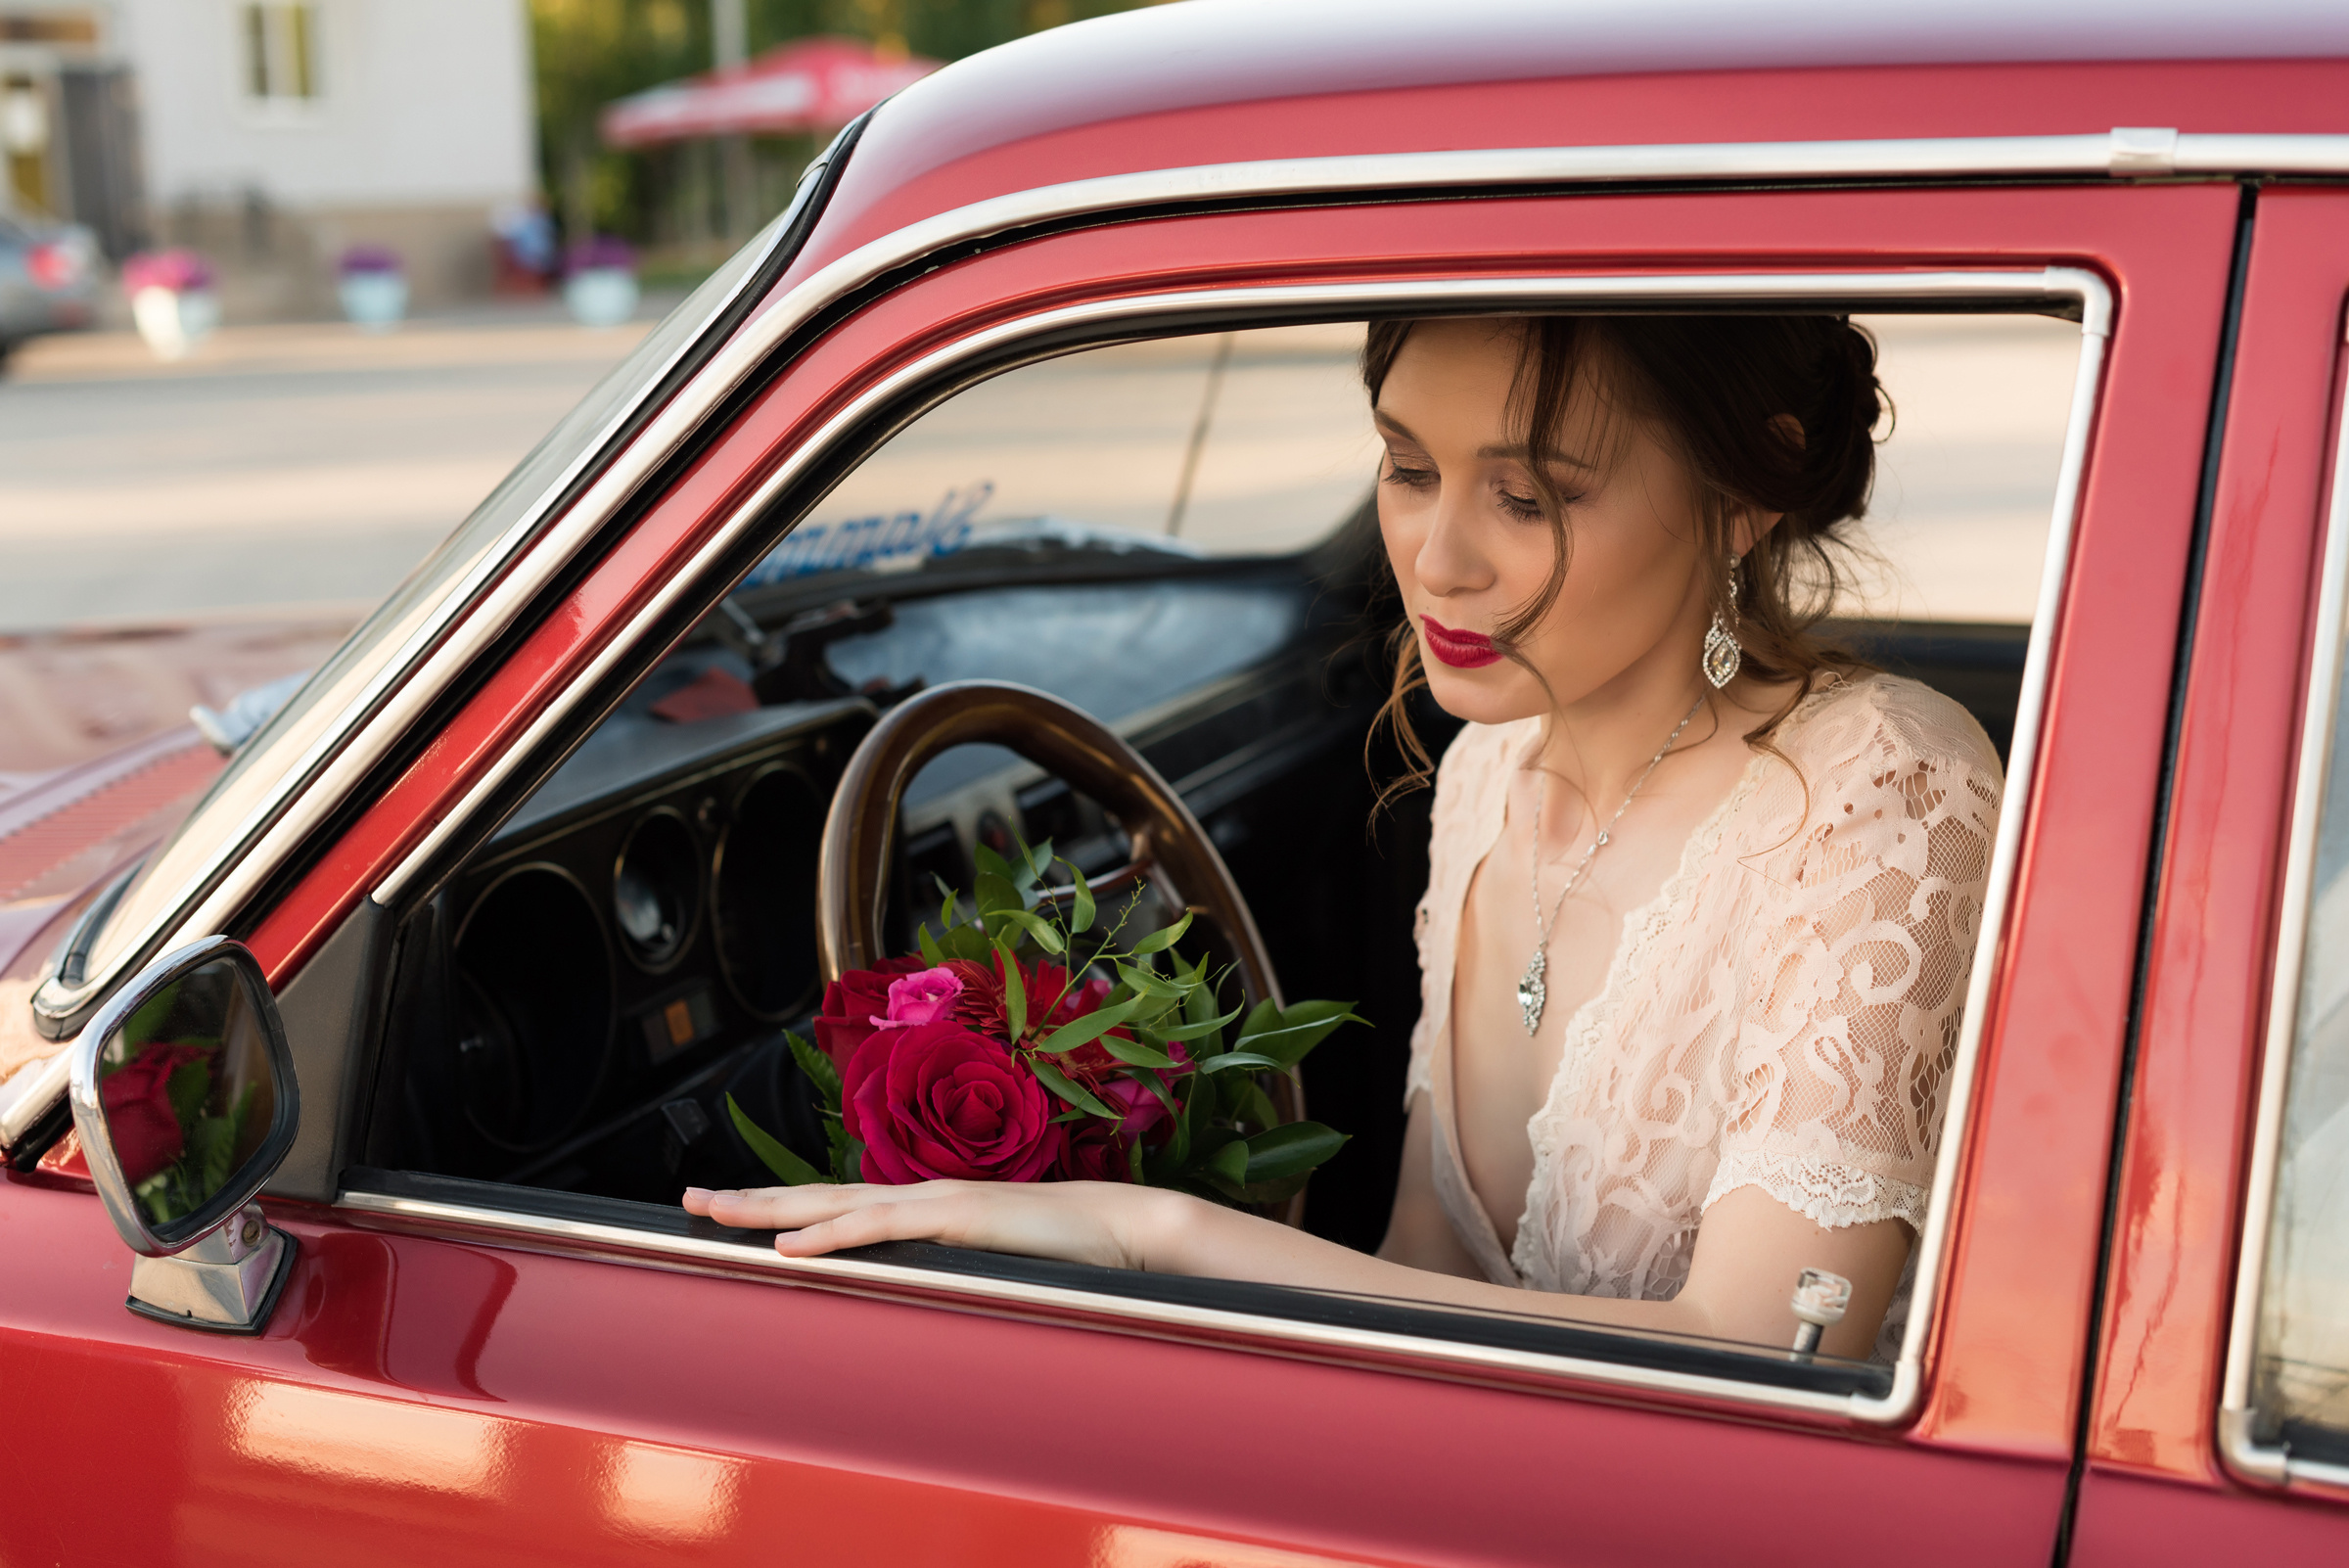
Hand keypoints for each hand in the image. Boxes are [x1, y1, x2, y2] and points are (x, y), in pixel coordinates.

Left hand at [681, 1179, 1189, 1270]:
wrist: (1119, 1230)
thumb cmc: (1061, 1252)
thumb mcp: (986, 1264)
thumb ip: (947, 1268)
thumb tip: (915, 1292)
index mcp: (923, 1208)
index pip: (837, 1203)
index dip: (783, 1207)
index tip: (732, 1211)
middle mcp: (918, 1196)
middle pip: (817, 1193)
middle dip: (751, 1198)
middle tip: (690, 1200)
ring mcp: (933, 1202)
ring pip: (834, 1202)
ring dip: (770, 1209)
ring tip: (717, 1212)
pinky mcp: (953, 1219)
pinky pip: (879, 1227)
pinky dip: (830, 1234)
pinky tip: (790, 1245)